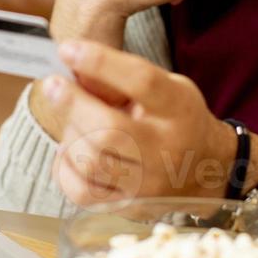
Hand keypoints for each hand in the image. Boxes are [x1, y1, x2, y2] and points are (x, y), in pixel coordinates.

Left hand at [40, 41, 235, 205]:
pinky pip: (82, 192)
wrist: (205, 169)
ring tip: (71, 122)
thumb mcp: (165, 87)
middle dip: (72, 104)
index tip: (68, 49)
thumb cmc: (175, 118)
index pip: (141, 81)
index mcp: (177, 108)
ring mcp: (148, 184)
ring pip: (92, 163)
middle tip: (52, 85)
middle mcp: (165, 149)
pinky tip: (70, 151)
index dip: (100, 62)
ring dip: (70, 136)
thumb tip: (72, 65)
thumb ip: (123, 77)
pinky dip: (65, 168)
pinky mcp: (130, 207)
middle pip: (109, 130)